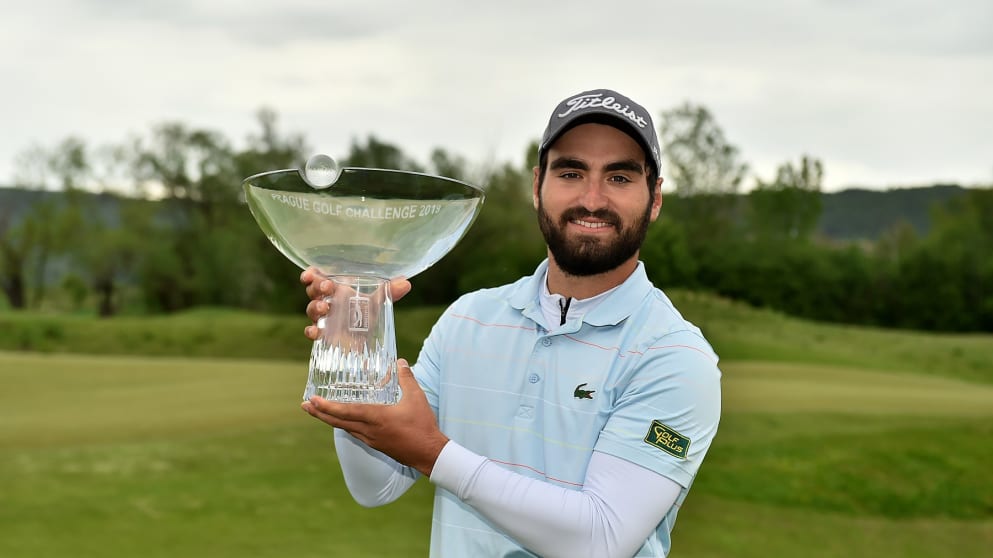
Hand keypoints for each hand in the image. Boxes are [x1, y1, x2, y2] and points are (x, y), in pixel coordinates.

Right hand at [300, 267, 412, 340]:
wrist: (365, 338)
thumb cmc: (365, 313)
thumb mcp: (377, 302)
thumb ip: (389, 291)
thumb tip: (406, 283)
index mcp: (335, 288)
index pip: (318, 277)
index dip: (312, 273)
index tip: (311, 273)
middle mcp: (326, 301)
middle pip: (313, 291)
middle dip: (317, 287)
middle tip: (327, 288)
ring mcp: (323, 318)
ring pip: (311, 309)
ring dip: (315, 307)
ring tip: (324, 308)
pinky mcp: (324, 334)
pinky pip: (312, 331)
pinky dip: (311, 331)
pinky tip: (314, 331)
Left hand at [301, 359, 448, 476]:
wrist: (428, 453)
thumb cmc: (422, 426)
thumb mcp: (416, 398)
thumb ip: (407, 379)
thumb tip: (400, 362)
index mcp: (376, 418)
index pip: (345, 411)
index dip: (327, 406)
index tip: (311, 400)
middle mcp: (368, 430)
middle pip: (337, 422)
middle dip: (319, 413)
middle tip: (303, 405)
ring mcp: (371, 439)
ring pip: (344, 428)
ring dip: (329, 419)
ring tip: (317, 411)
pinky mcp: (375, 444)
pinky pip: (354, 433)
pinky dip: (343, 425)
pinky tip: (342, 421)